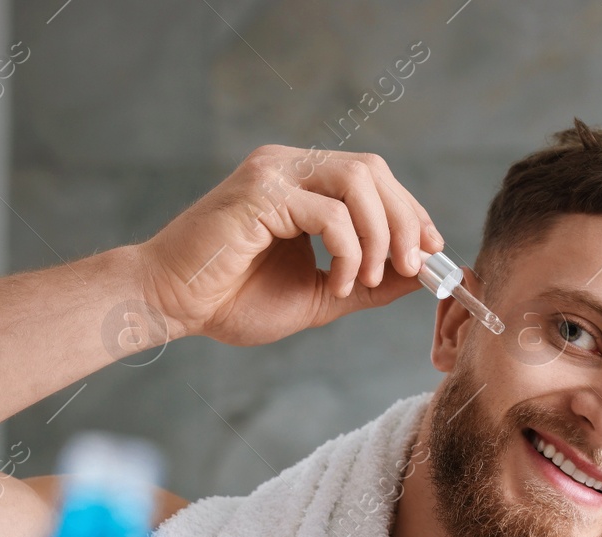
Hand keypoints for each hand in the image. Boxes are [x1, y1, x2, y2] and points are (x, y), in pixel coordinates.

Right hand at [137, 144, 444, 345]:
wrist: (169, 305)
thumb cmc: (230, 300)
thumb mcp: (317, 295)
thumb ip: (367, 283)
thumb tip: (421, 276)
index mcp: (301, 181)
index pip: (373, 178)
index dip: (410, 211)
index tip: (432, 253)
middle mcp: (289, 165)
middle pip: (374, 172)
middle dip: (405, 221)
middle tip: (414, 268)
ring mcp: (273, 173)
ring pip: (358, 181)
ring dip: (380, 236)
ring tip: (371, 280)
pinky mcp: (261, 194)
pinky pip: (329, 213)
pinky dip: (348, 251)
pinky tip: (337, 283)